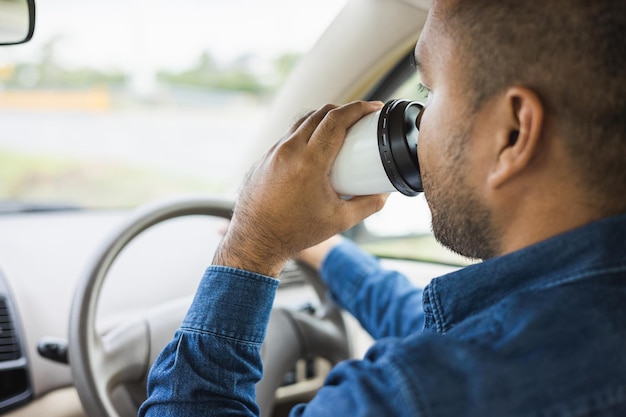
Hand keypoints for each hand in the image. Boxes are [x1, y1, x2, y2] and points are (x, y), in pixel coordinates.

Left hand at [214, 101, 387, 276]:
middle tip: (361, 117)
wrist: (255, 241)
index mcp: (309, 162)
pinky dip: (305, 132)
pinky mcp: (264, 159)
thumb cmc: (295, 232)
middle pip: (320, 113)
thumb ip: (368, 205)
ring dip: (323, 118)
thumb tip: (385, 193)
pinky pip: (288, 136)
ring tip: (340, 127)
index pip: (336, 120)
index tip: (373, 108)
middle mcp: (288, 151)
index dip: (358, 109)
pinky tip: (315, 144)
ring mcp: (273, 153)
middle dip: (344, 110)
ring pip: (301, 121)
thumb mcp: (340, 221)